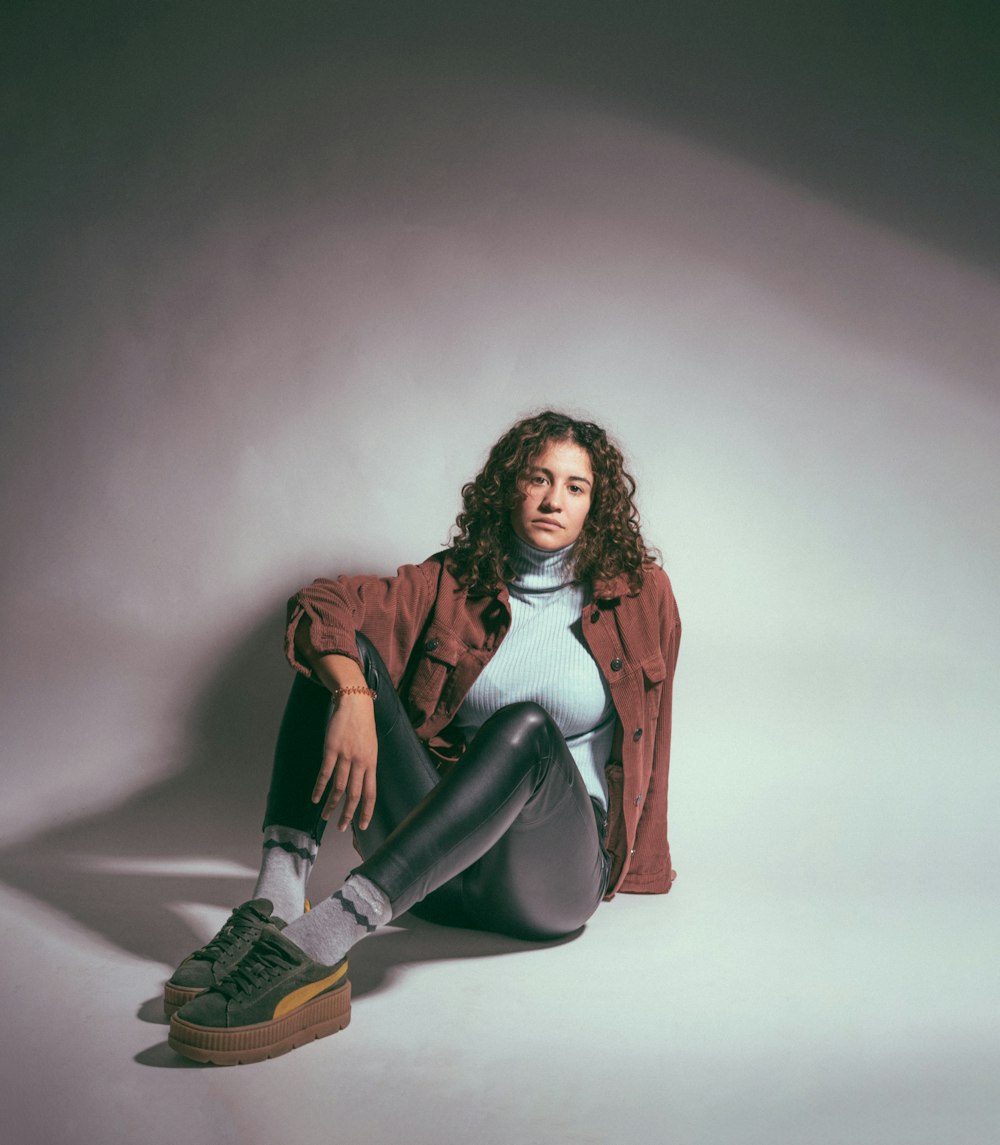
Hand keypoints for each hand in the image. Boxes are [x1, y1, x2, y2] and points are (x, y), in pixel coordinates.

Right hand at [311, 696, 377, 830]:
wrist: (355, 703)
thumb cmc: (363, 725)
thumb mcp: (371, 746)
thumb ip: (366, 765)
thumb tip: (362, 784)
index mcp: (372, 762)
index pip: (371, 792)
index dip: (366, 811)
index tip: (362, 826)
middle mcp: (360, 762)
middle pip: (354, 794)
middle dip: (348, 814)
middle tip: (342, 828)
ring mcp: (346, 756)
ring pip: (339, 787)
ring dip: (331, 804)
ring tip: (325, 816)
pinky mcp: (332, 749)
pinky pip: (325, 773)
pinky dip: (319, 788)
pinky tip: (315, 798)